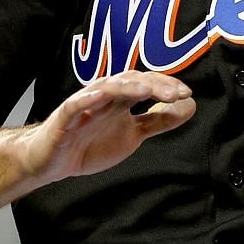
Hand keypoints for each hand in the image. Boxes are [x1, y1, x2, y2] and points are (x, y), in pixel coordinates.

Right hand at [16, 71, 195, 186]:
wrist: (52, 162)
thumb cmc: (90, 143)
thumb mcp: (133, 134)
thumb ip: (159, 120)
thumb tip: (191, 106)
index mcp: (122, 99)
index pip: (147, 84)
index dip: (167, 86)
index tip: (187, 94)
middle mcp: (105, 96)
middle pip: (131, 81)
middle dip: (154, 85)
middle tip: (176, 94)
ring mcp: (84, 105)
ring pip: (106, 88)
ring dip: (126, 86)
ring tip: (145, 90)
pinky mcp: (64, 118)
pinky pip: (75, 105)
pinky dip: (87, 99)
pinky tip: (99, 96)